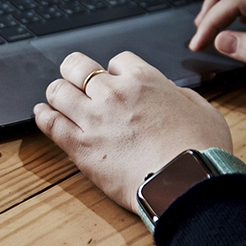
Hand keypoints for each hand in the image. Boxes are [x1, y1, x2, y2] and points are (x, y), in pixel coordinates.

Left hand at [34, 52, 232, 211]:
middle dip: (74, 70)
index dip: (113, 70)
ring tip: (57, 99)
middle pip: (78, 66)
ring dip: (57, 92)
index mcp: (144, 80)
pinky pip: (50, 123)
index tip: (113, 81)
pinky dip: (42, 116)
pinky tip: (42, 114)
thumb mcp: (203, 111)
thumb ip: (180, 97)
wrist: (187, 184)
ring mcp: (93, 119)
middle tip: (73, 78)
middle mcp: (114, 94)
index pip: (117, 61)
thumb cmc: (201, 151)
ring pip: (58, 91)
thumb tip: (170, 94)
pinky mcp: (80, 146)